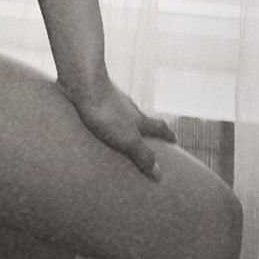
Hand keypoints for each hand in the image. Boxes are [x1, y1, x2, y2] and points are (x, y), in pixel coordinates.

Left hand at [58, 72, 177, 178]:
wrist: (83, 83)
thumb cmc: (106, 112)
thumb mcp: (127, 139)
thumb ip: (143, 155)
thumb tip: (160, 175)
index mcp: (139, 118)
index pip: (159, 126)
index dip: (167, 134)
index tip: (174, 139)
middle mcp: (128, 107)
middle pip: (142, 118)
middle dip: (146, 129)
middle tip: (148, 139)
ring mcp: (111, 99)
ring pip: (122, 114)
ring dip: (123, 124)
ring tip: (118, 136)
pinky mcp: (94, 97)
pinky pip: (102, 110)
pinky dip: (104, 119)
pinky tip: (94, 125)